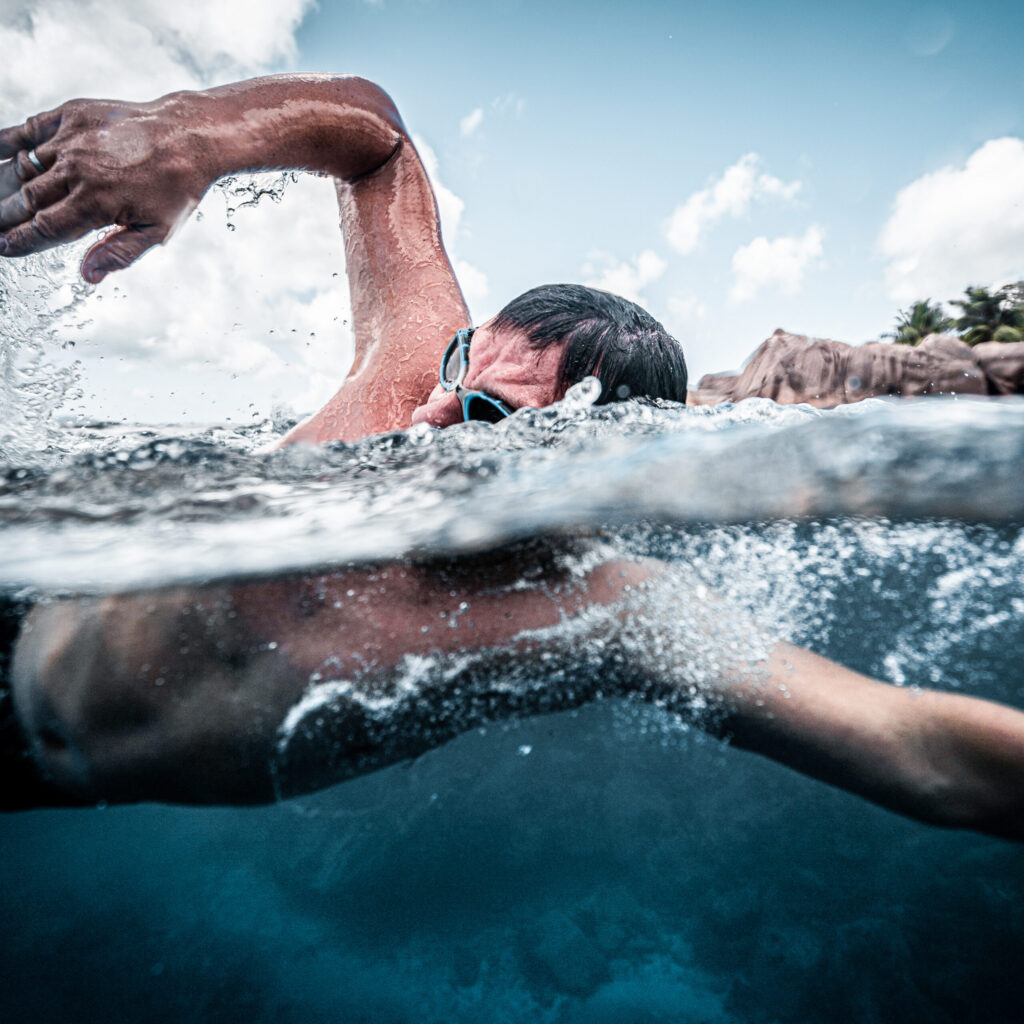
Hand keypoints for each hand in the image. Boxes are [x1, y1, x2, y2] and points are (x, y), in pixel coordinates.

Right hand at [0, 95, 212, 281]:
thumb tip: (88, 276)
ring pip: (22, 168)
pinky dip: (4, 143)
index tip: (4, 247)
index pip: (45, 229)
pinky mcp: (71, 116)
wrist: (188, 137)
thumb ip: (120, 253)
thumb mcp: (158, 231)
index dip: (20, 241)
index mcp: (96, 204)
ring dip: (3, 185)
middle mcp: (77, 171)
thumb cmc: (176, 187)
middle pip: (26, 200)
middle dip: (5, 216)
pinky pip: (27, 130)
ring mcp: (71, 141)